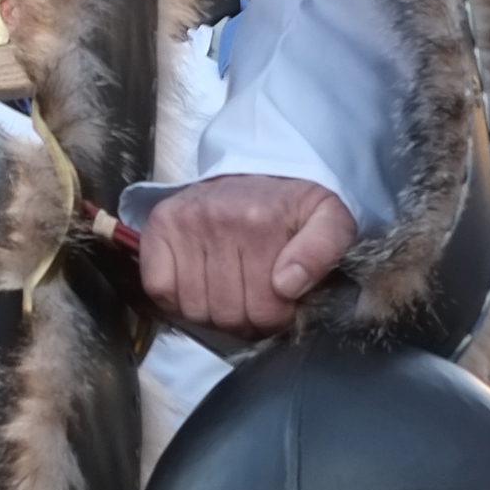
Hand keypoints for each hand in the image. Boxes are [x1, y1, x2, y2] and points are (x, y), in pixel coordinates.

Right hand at [137, 174, 354, 340]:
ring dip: (213, 313)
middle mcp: (218, 219)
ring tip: (229, 290)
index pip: (266, 311)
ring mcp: (184, 223)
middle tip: (255, 298)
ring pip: (196, 310)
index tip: (282, 301)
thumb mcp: (330, 218)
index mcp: (263, 221)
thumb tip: (288, 284)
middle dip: (247, 318)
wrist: (255, 171)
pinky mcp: (159, 228)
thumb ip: (324, 249)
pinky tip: (199, 285)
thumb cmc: (290, 207)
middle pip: (230, 315)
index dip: (277, 318)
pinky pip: (161, 290)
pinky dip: (178, 299)